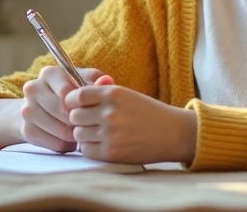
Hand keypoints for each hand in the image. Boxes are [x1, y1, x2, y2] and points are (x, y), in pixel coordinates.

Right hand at [19, 66, 110, 152]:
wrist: (39, 108)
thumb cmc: (69, 93)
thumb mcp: (82, 82)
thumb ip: (96, 81)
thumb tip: (107, 81)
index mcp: (50, 73)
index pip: (67, 92)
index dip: (82, 104)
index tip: (89, 109)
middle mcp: (33, 88)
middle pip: (62, 111)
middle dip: (78, 120)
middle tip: (89, 124)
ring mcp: (27, 110)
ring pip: (59, 130)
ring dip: (74, 135)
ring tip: (81, 132)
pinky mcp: (26, 130)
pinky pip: (53, 143)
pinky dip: (65, 145)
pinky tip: (70, 140)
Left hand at [64, 83, 197, 164]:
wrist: (172, 133)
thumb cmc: (148, 113)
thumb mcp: (127, 95)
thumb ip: (102, 94)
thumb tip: (74, 96)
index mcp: (113, 94)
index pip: (77, 95)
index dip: (74, 101)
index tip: (78, 106)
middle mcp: (109, 112)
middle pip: (74, 116)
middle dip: (79, 120)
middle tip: (90, 122)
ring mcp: (110, 134)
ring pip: (78, 134)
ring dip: (85, 135)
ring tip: (99, 134)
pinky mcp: (111, 153)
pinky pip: (86, 150)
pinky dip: (91, 148)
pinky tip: (103, 144)